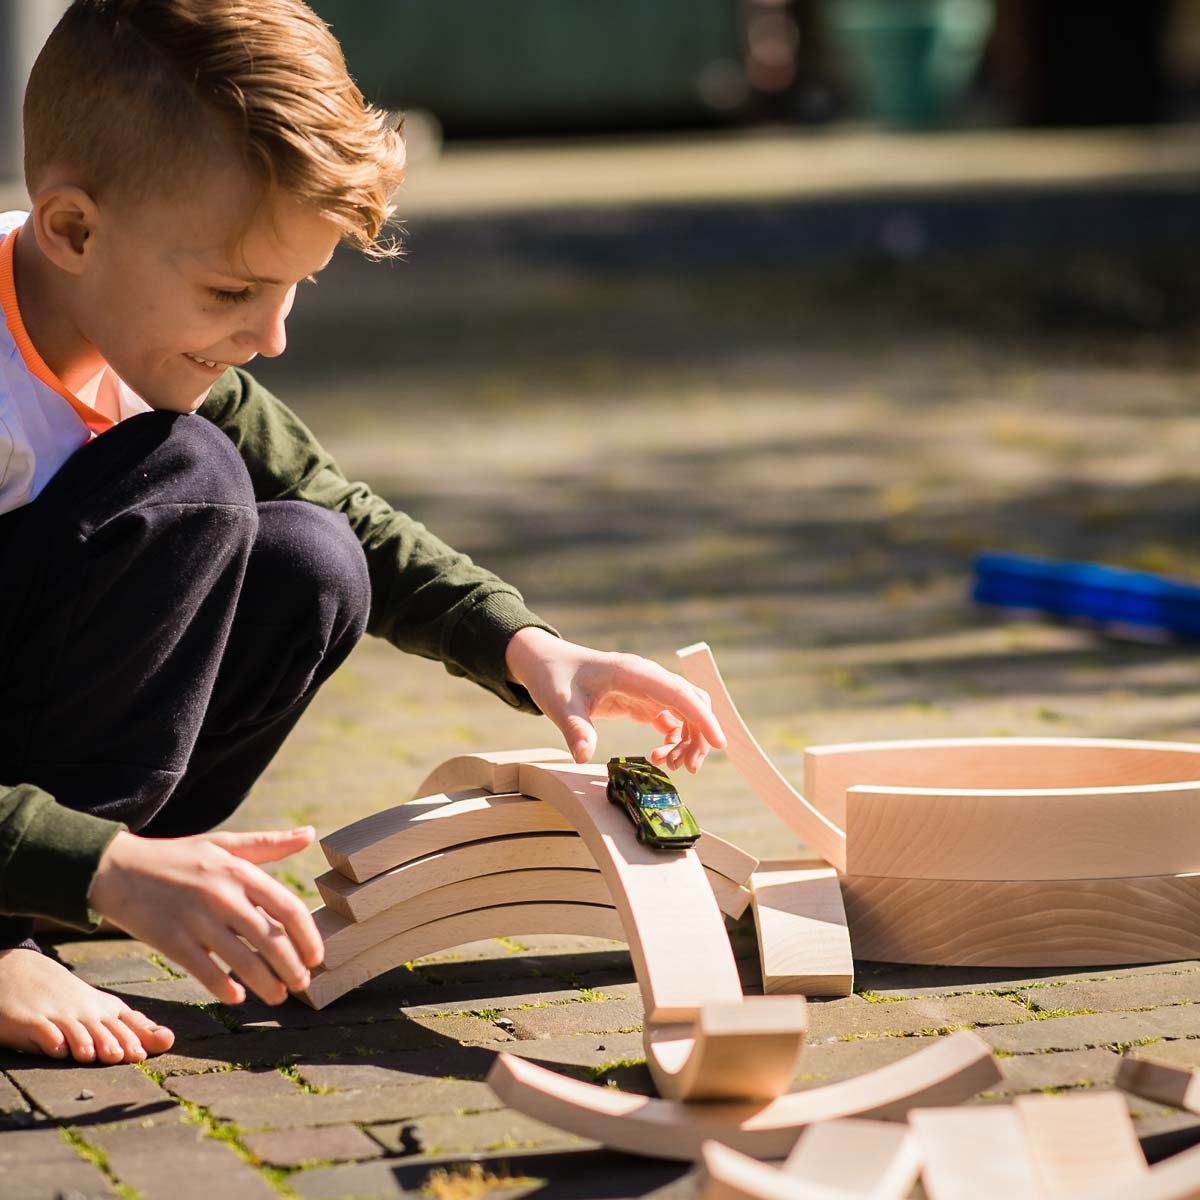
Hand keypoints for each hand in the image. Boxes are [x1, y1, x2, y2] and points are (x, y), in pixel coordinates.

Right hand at [88, 827, 323, 1005]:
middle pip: (271, 940)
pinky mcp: (172, 942)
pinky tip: (237, 997)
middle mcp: (222, 896)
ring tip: (279, 996)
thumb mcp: (223, 844)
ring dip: (267, 984)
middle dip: (293, 967)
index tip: (317, 957)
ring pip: (243, 961)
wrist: (118, 869)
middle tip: (303, 984)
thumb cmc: (178, 857)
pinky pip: (206, 972)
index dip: (308, 936)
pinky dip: (225, 988)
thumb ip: (268, 844)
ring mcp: (197, 921)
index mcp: (239, 872)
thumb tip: (310, 835)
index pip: (288, 908)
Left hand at [505, 628, 725, 772]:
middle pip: (692, 703)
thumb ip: (575, 729)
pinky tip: (660, 757)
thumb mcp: (560, 705)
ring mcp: (648, 689)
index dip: (702, 717)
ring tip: (669, 765)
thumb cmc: (554, 678)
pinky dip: (675, 740)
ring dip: (688, 741)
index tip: (719, 743)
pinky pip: (673, 720)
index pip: (678, 693)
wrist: (546, 663)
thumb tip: (583, 757)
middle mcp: (647, 678)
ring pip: (687, 713)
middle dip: (698, 736)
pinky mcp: (643, 701)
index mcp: (633, 672)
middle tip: (686, 769)